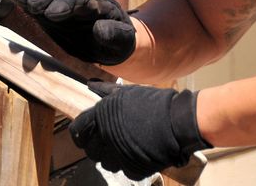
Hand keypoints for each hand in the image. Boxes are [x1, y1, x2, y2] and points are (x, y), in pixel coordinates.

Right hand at [8, 0, 135, 64]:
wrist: (111, 41)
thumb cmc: (119, 42)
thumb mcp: (123, 40)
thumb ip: (115, 34)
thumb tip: (101, 28)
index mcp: (98, 2)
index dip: (67, 4)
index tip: (54, 14)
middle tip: (31, 5)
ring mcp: (63, 1)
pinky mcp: (50, 9)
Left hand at [71, 82, 210, 179]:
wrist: (177, 121)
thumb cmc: (152, 102)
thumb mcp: (126, 92)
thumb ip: (105, 91)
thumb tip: (90, 84)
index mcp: (100, 117)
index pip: (77, 131)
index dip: (80, 133)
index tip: (86, 133)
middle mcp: (105, 138)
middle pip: (90, 151)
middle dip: (96, 146)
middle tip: (108, 140)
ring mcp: (119, 156)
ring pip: (106, 163)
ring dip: (111, 157)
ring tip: (123, 147)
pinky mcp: (133, 169)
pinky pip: (124, 171)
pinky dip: (129, 165)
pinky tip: (137, 154)